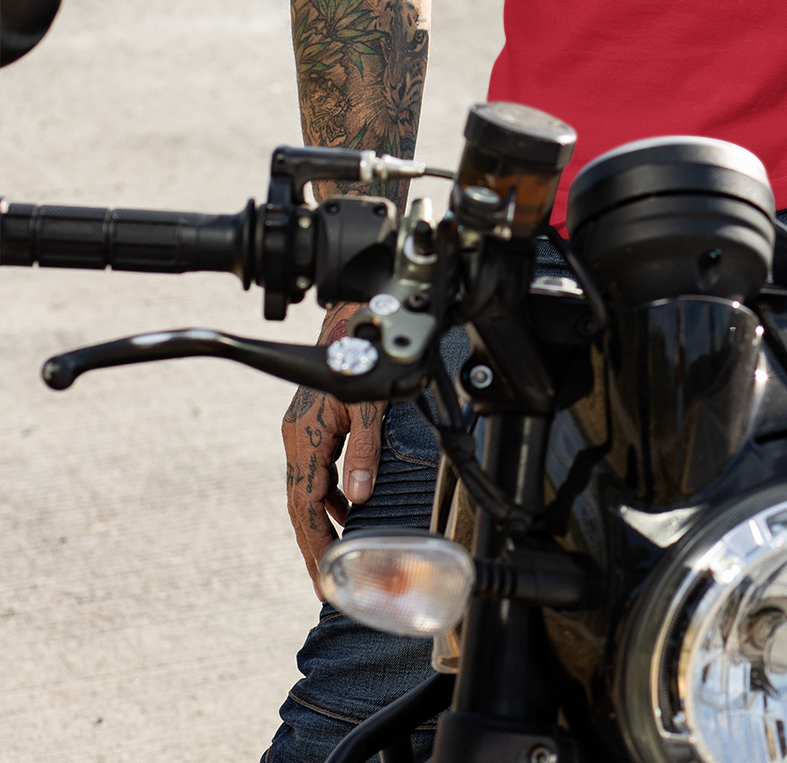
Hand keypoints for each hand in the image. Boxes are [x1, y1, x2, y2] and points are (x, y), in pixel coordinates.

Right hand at [281, 302, 384, 596]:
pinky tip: (345, 511)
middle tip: (322, 582)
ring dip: (320, 523)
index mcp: (305, 440)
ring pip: (307, 491)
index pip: (304, 506)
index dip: (314, 542)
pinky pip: (316, 474)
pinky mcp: (312, 428)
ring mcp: (302, 434)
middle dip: (311, 543)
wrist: (348, 326)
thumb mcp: (368, 407)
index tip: (322, 574)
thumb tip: (360, 497)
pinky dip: (327, 498)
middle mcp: (297, 440)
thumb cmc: (358, 361)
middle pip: (300, 505)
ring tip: (334, 557)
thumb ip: (364, 452)